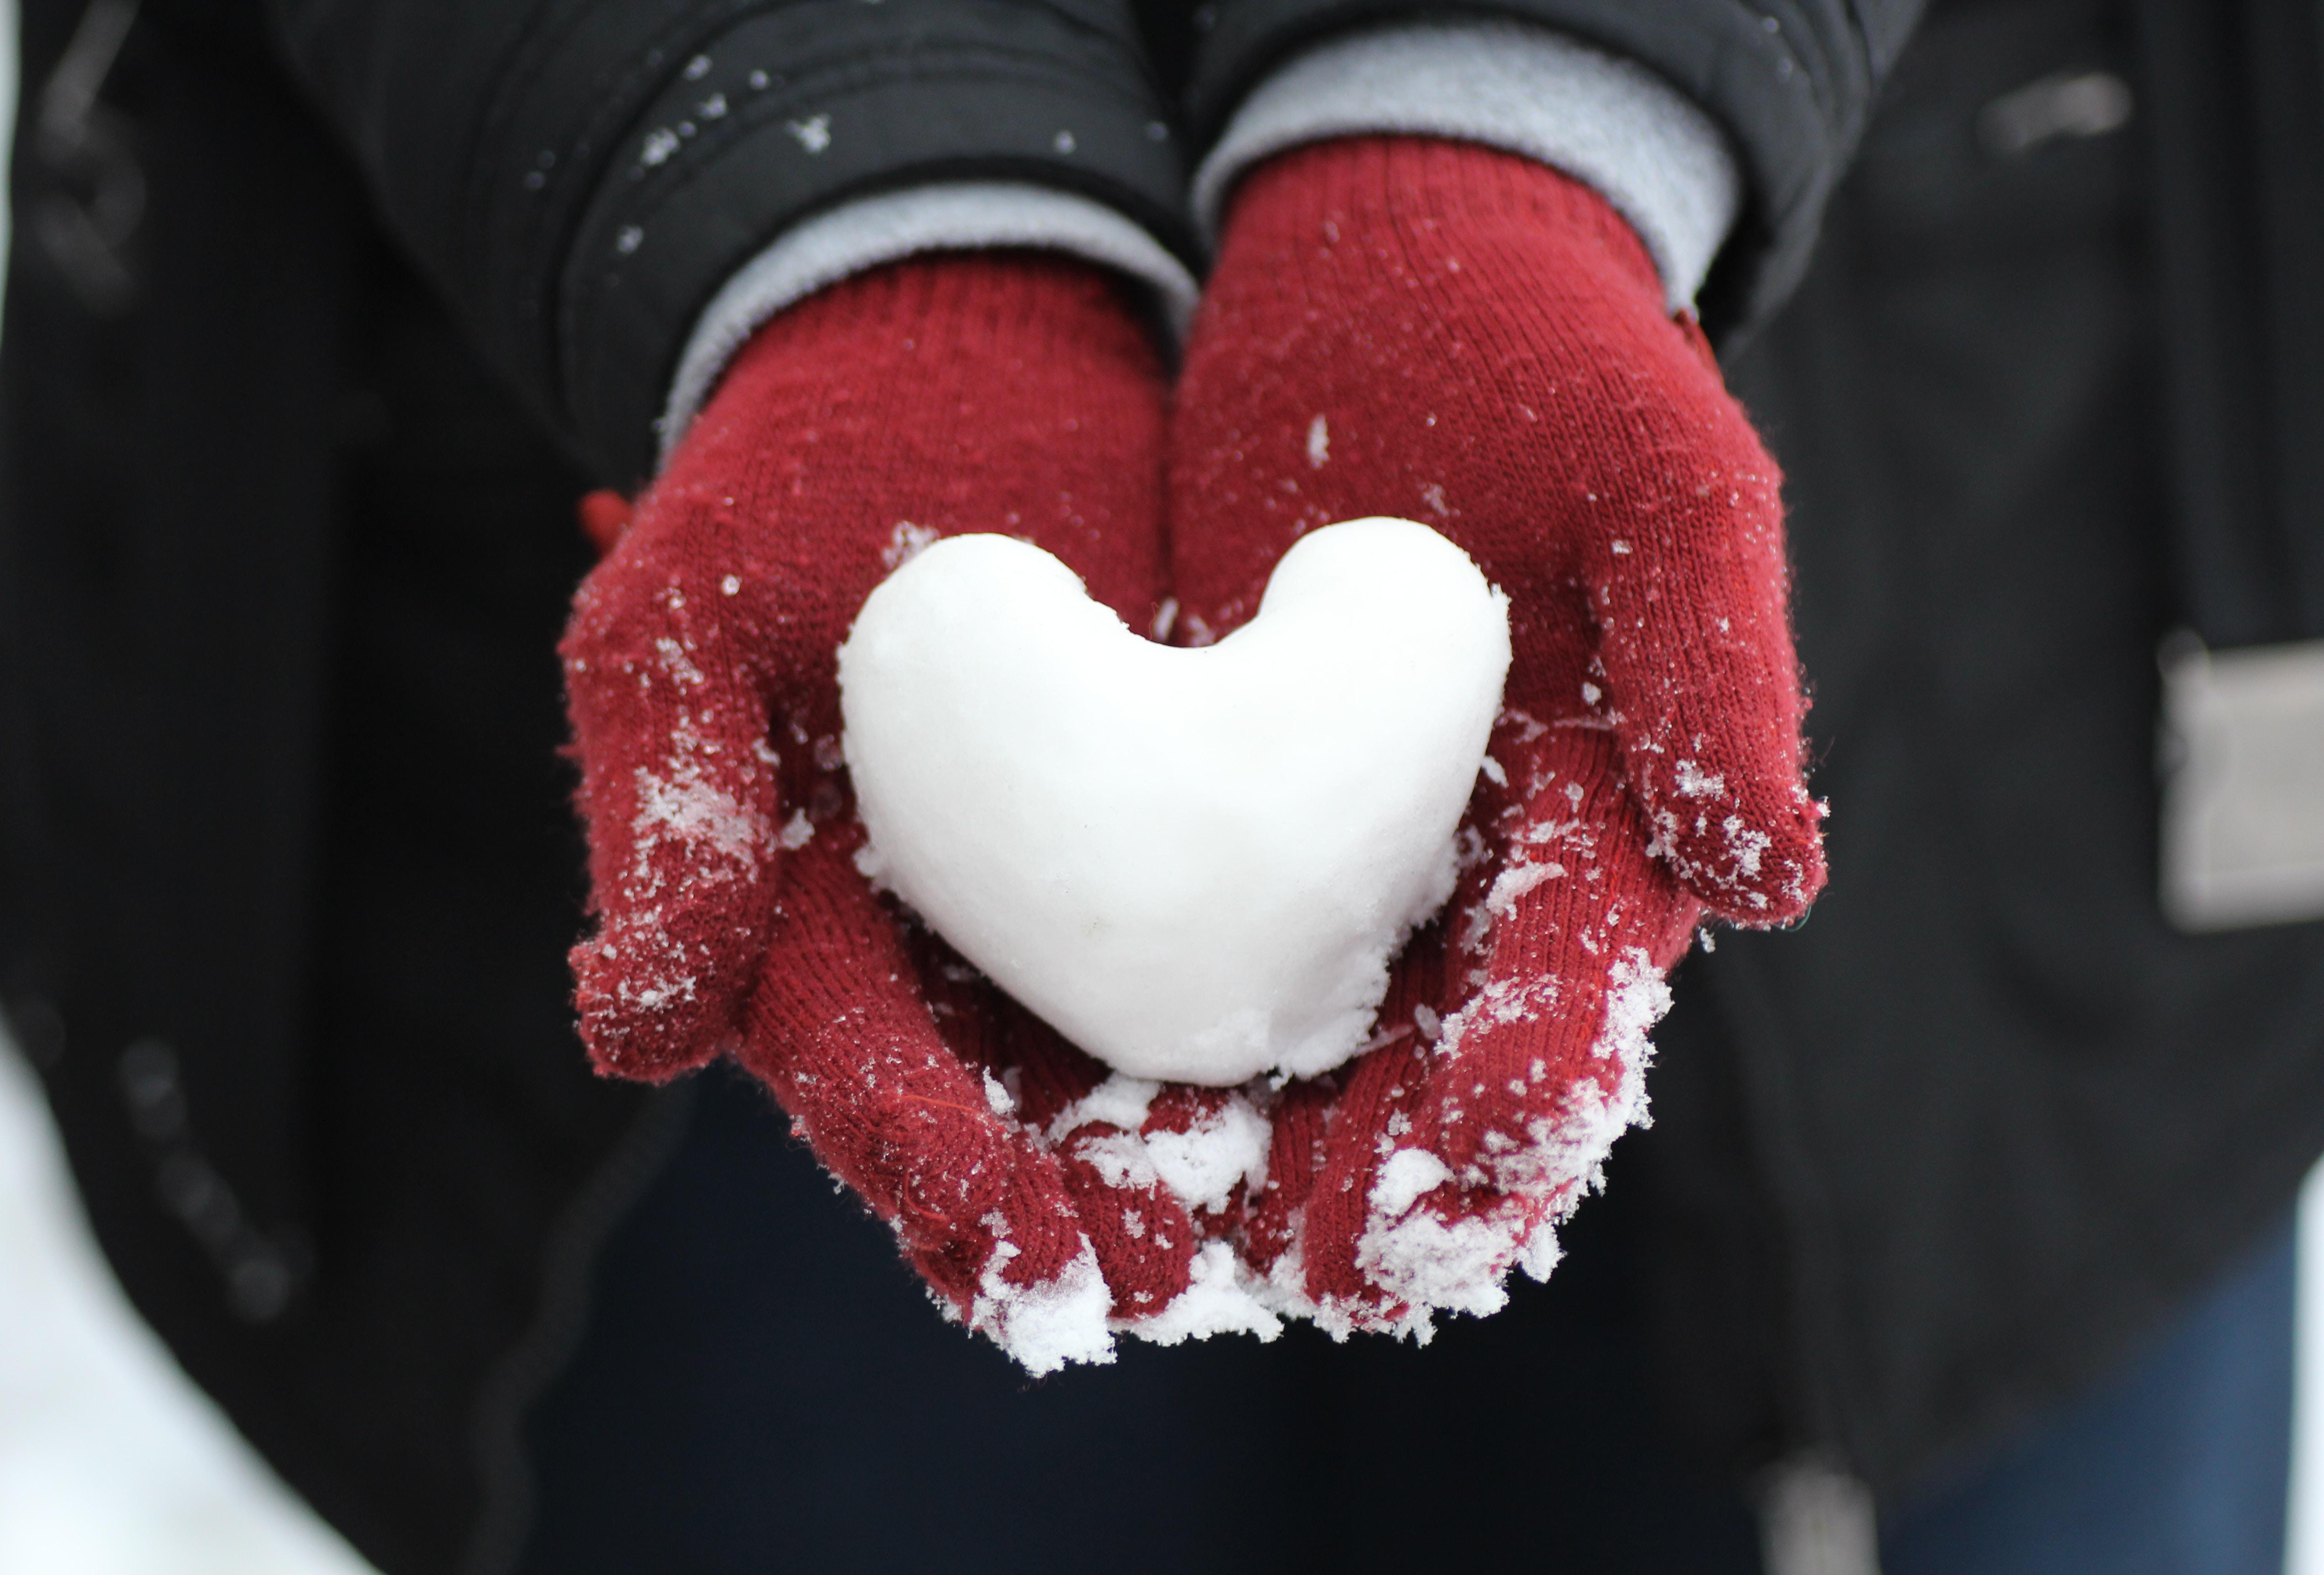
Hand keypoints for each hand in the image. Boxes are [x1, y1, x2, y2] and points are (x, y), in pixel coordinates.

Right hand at [562, 255, 1265, 1368]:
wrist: (960, 342)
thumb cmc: (792, 478)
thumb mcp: (693, 614)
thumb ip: (671, 816)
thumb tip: (622, 1034)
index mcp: (815, 929)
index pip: (870, 1079)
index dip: (939, 1174)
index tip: (1025, 1260)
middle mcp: (961, 948)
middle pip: (1030, 1122)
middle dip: (1109, 1217)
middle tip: (1190, 1292)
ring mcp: (1093, 894)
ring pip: (1163, 1065)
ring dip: (1241, 1166)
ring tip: (1328, 1247)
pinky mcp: (1221, 818)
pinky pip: (1278, 935)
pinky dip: (1336, 1013)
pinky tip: (1413, 1084)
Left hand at [1171, 138, 1824, 1336]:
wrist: (1397, 273)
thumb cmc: (1562, 367)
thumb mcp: (1662, 484)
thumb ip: (1717, 669)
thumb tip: (1779, 884)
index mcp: (1596, 835)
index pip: (1572, 1003)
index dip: (1524, 1097)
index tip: (1470, 1178)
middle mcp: (1460, 881)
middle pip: (1423, 1076)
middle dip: (1375, 1185)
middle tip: (1312, 1271)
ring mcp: (1323, 854)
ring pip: (1285, 1050)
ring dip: (1235, 1163)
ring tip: (1168, 1257)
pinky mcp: (1200, 807)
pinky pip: (1161, 943)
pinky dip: (1121, 1037)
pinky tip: (1054, 1117)